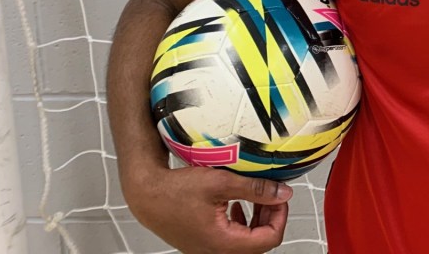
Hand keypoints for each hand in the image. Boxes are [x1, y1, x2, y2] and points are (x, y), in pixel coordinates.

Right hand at [126, 165, 291, 253]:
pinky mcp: (203, 242)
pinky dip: (241, 222)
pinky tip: (236, 205)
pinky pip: (232, 238)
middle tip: (270, 194)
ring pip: (246, 241)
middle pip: (259, 243)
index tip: (280, 197)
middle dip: (269, 217)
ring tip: (256, 197)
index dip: (280, 216)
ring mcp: (209, 249)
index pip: (269, 239)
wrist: (146, 194)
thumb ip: (255, 189)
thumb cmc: (174, 191)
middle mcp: (216, 252)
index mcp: (223, 242)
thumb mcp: (221, 183)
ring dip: (257, 219)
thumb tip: (282, 194)